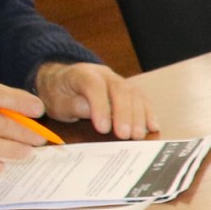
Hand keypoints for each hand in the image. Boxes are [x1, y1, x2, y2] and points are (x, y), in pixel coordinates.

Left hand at [31, 62, 157, 137]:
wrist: (62, 81)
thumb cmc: (59, 93)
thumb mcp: (57, 102)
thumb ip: (74, 106)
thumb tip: (93, 112)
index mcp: (82, 74)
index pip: (95, 86)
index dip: (101, 107)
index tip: (103, 129)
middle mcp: (104, 74)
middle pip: (120, 89)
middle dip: (125, 114)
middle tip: (125, 135)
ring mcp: (118, 80)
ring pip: (134, 93)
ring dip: (139, 115)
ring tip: (138, 136)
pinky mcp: (127, 89)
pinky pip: (141, 98)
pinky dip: (148, 113)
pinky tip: (152, 126)